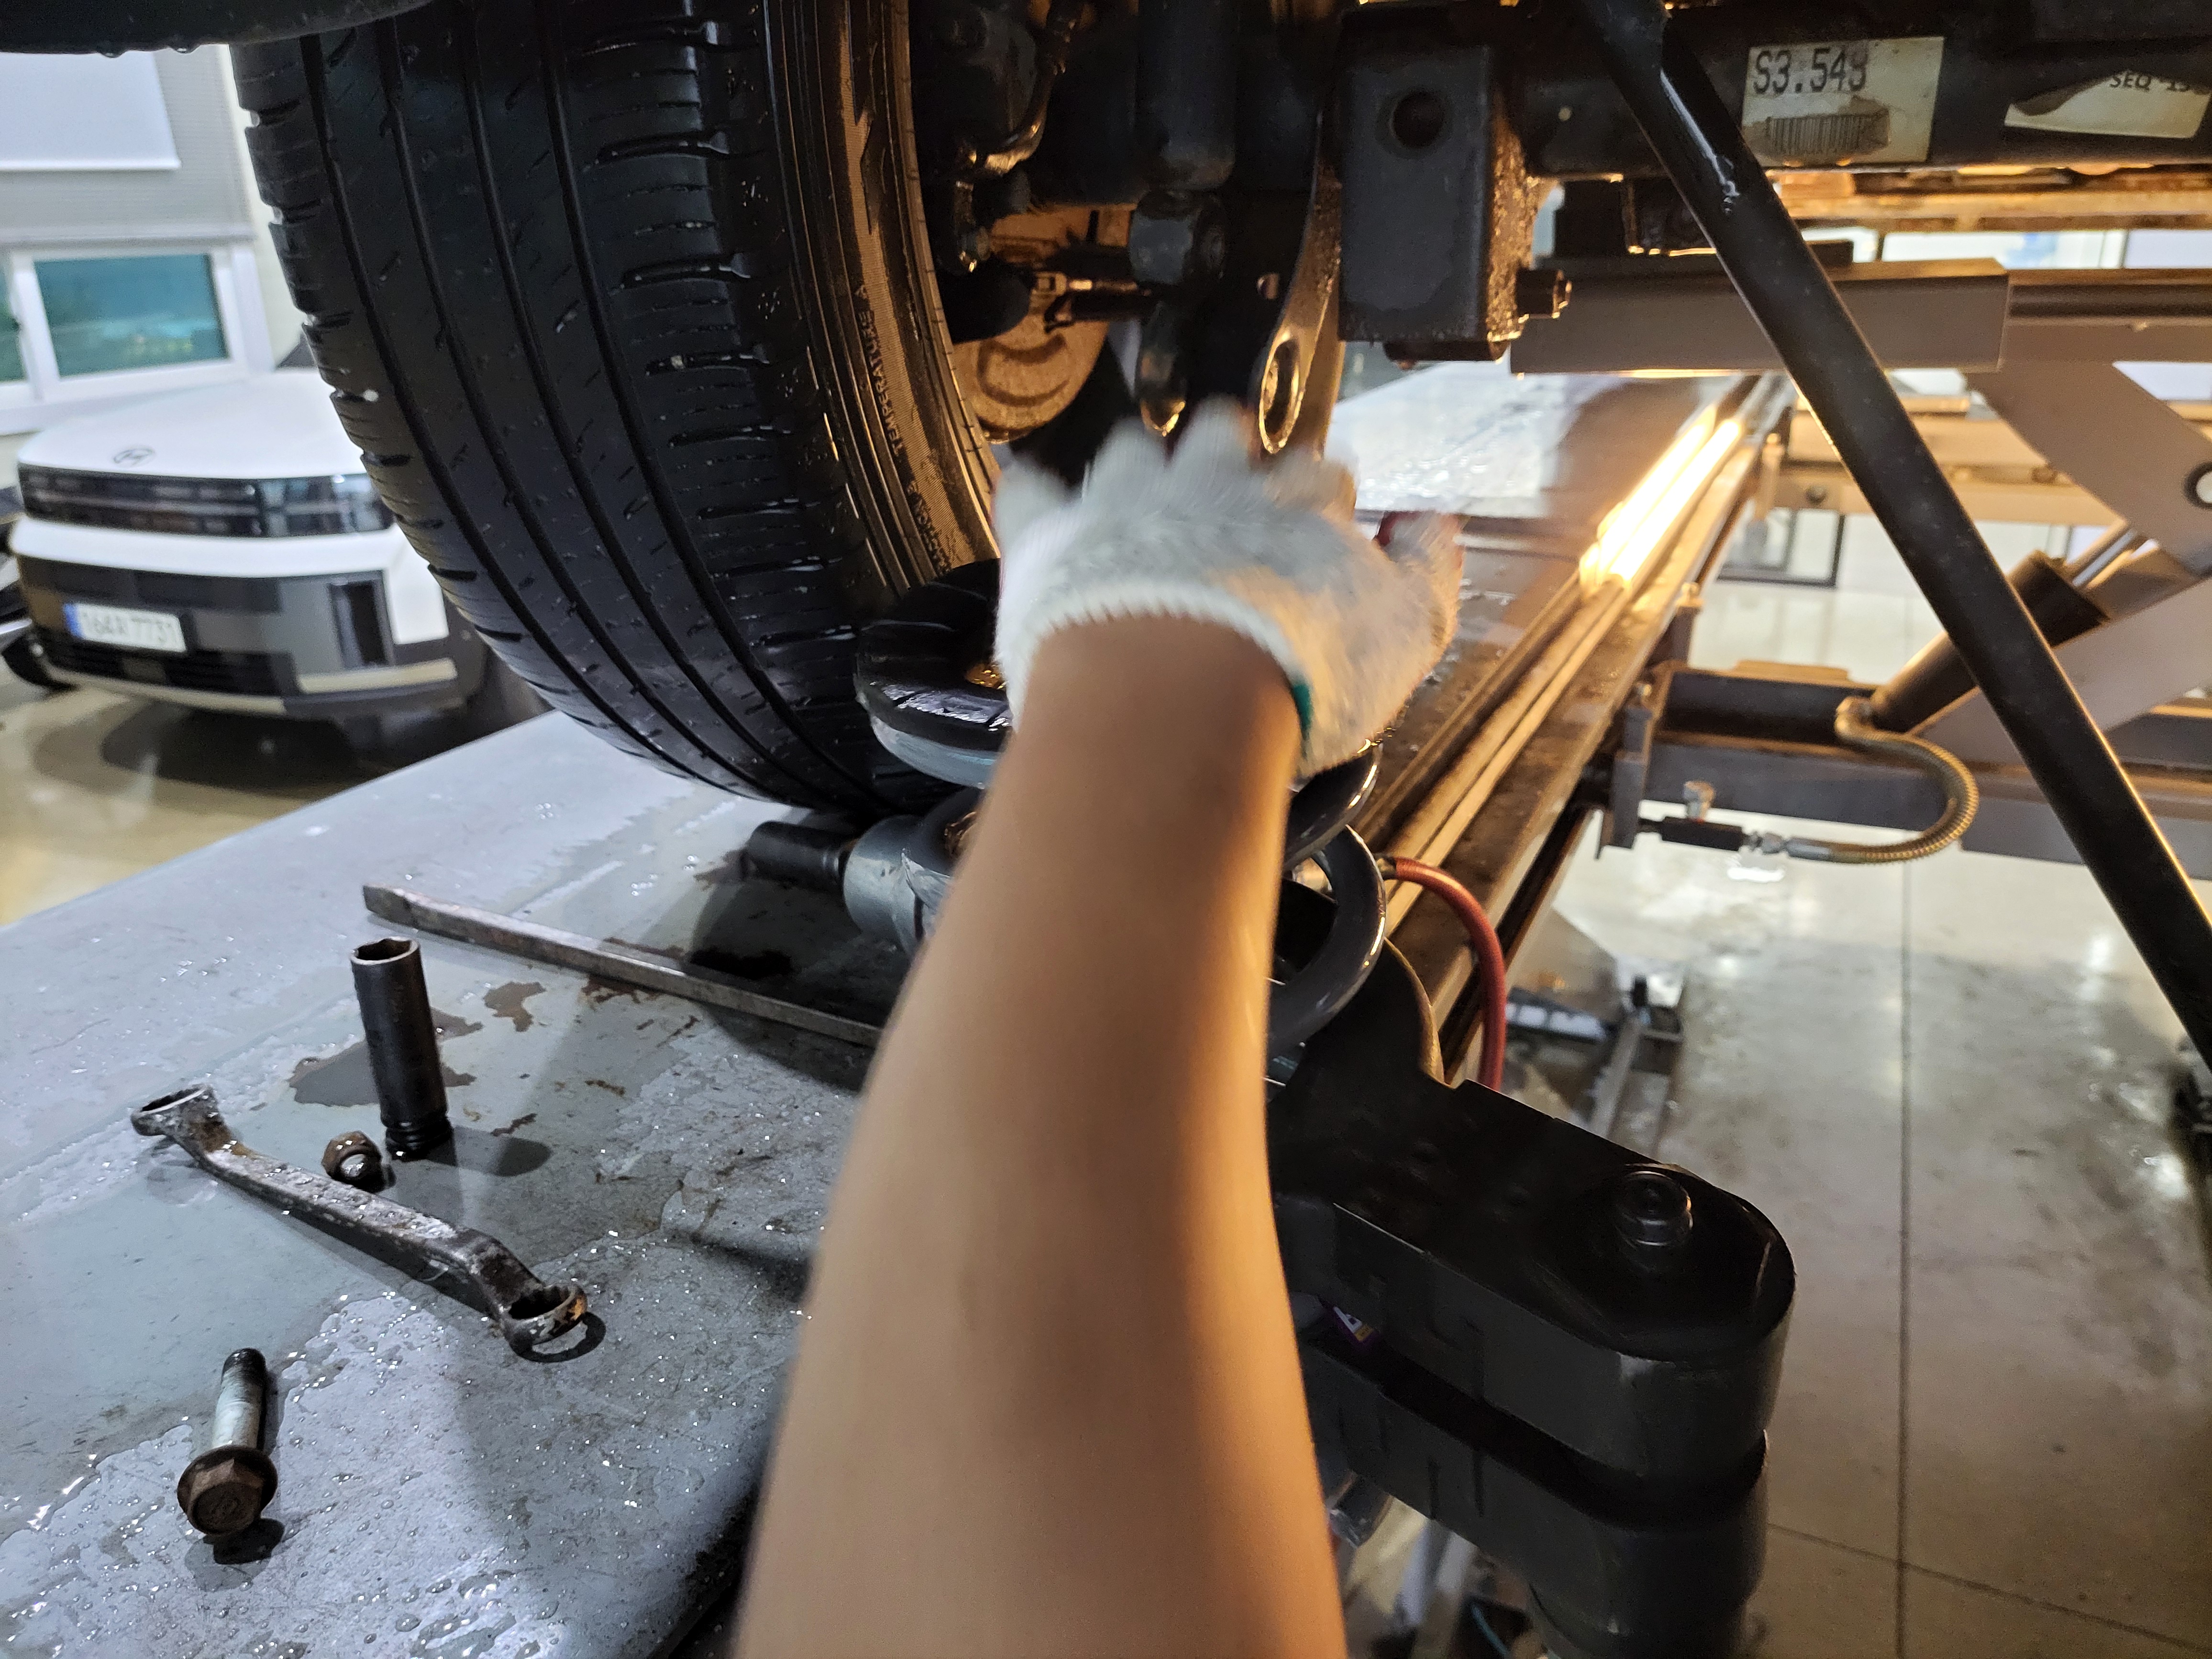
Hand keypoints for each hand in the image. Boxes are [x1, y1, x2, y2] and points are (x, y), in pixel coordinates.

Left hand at [992, 400, 1461, 773]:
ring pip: (1134, 448)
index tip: (1317, 515)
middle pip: (1225, 435)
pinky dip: (1031, 489)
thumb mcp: (1406, 635)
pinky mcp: (1054, 535)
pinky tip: (1028, 484)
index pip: (1319, 474)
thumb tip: (1435, 527)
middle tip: (1227, 480)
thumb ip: (1429, 575)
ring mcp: (1126, 499)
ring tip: (1138, 482)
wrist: (1181, 694)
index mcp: (1298, 503)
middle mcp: (1213, 481)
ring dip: (1140, 460)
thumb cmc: (1299, 671)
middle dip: (1230, 448)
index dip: (1318, 494)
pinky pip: (1032, 492)